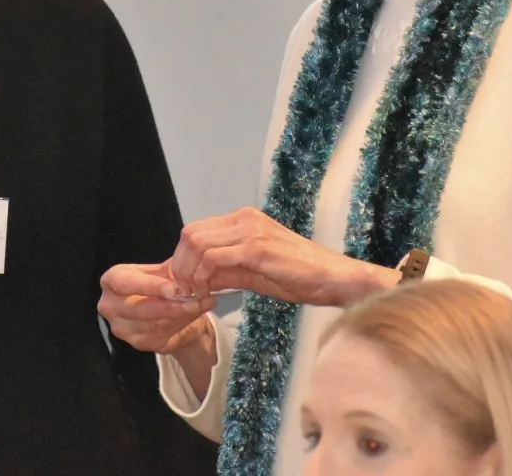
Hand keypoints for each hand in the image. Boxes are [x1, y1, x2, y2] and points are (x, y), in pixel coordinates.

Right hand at [98, 262, 216, 355]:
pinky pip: (161, 335)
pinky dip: (181, 324)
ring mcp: (122, 328)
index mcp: (111, 280)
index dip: (148, 286)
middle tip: (197, 300)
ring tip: (202, 304)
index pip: (123, 283)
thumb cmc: (162, 283)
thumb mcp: (165, 270)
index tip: (173, 288)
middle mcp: (109, 305)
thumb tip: (188, 266)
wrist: (168, 309)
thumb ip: (172, 268)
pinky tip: (194, 314)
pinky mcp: (137, 343)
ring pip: (153, 324)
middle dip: (170, 305)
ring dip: (182, 315)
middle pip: (138, 309)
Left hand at [167, 207, 398, 306]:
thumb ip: (226, 271)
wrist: (331, 278)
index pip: (196, 230)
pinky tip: (209, 292)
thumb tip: (198, 280)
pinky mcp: (256, 247)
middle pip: (190, 234)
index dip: (182, 257)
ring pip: (197, 243)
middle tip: (185, 290)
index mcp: (243, 219)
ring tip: (196, 293)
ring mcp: (250, 230)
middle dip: (180, 264)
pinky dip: (203, 276)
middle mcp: (244, 218)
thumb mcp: (253, 272)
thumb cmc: (298, 276)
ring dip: (189, 272)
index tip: (184, 283)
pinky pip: (214, 258)